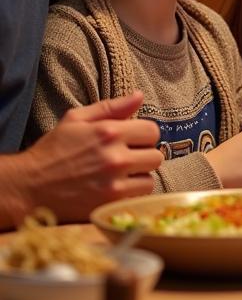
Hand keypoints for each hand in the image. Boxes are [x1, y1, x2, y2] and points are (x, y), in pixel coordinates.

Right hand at [9, 91, 163, 224]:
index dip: (144, 135)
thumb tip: (139, 96)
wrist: (27, 187)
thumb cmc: (51, 152)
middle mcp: (115, 157)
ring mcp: (114, 182)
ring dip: (139, 176)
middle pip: (155, 155)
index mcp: (109, 132)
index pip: (152, 131)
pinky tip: (117, 188)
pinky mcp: (109, 203)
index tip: (133, 140)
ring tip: (121, 175)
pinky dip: (132, 193)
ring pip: (150, 178)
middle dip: (143, 156)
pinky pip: (139, 196)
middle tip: (127, 158)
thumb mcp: (75, 119)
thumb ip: (111, 107)